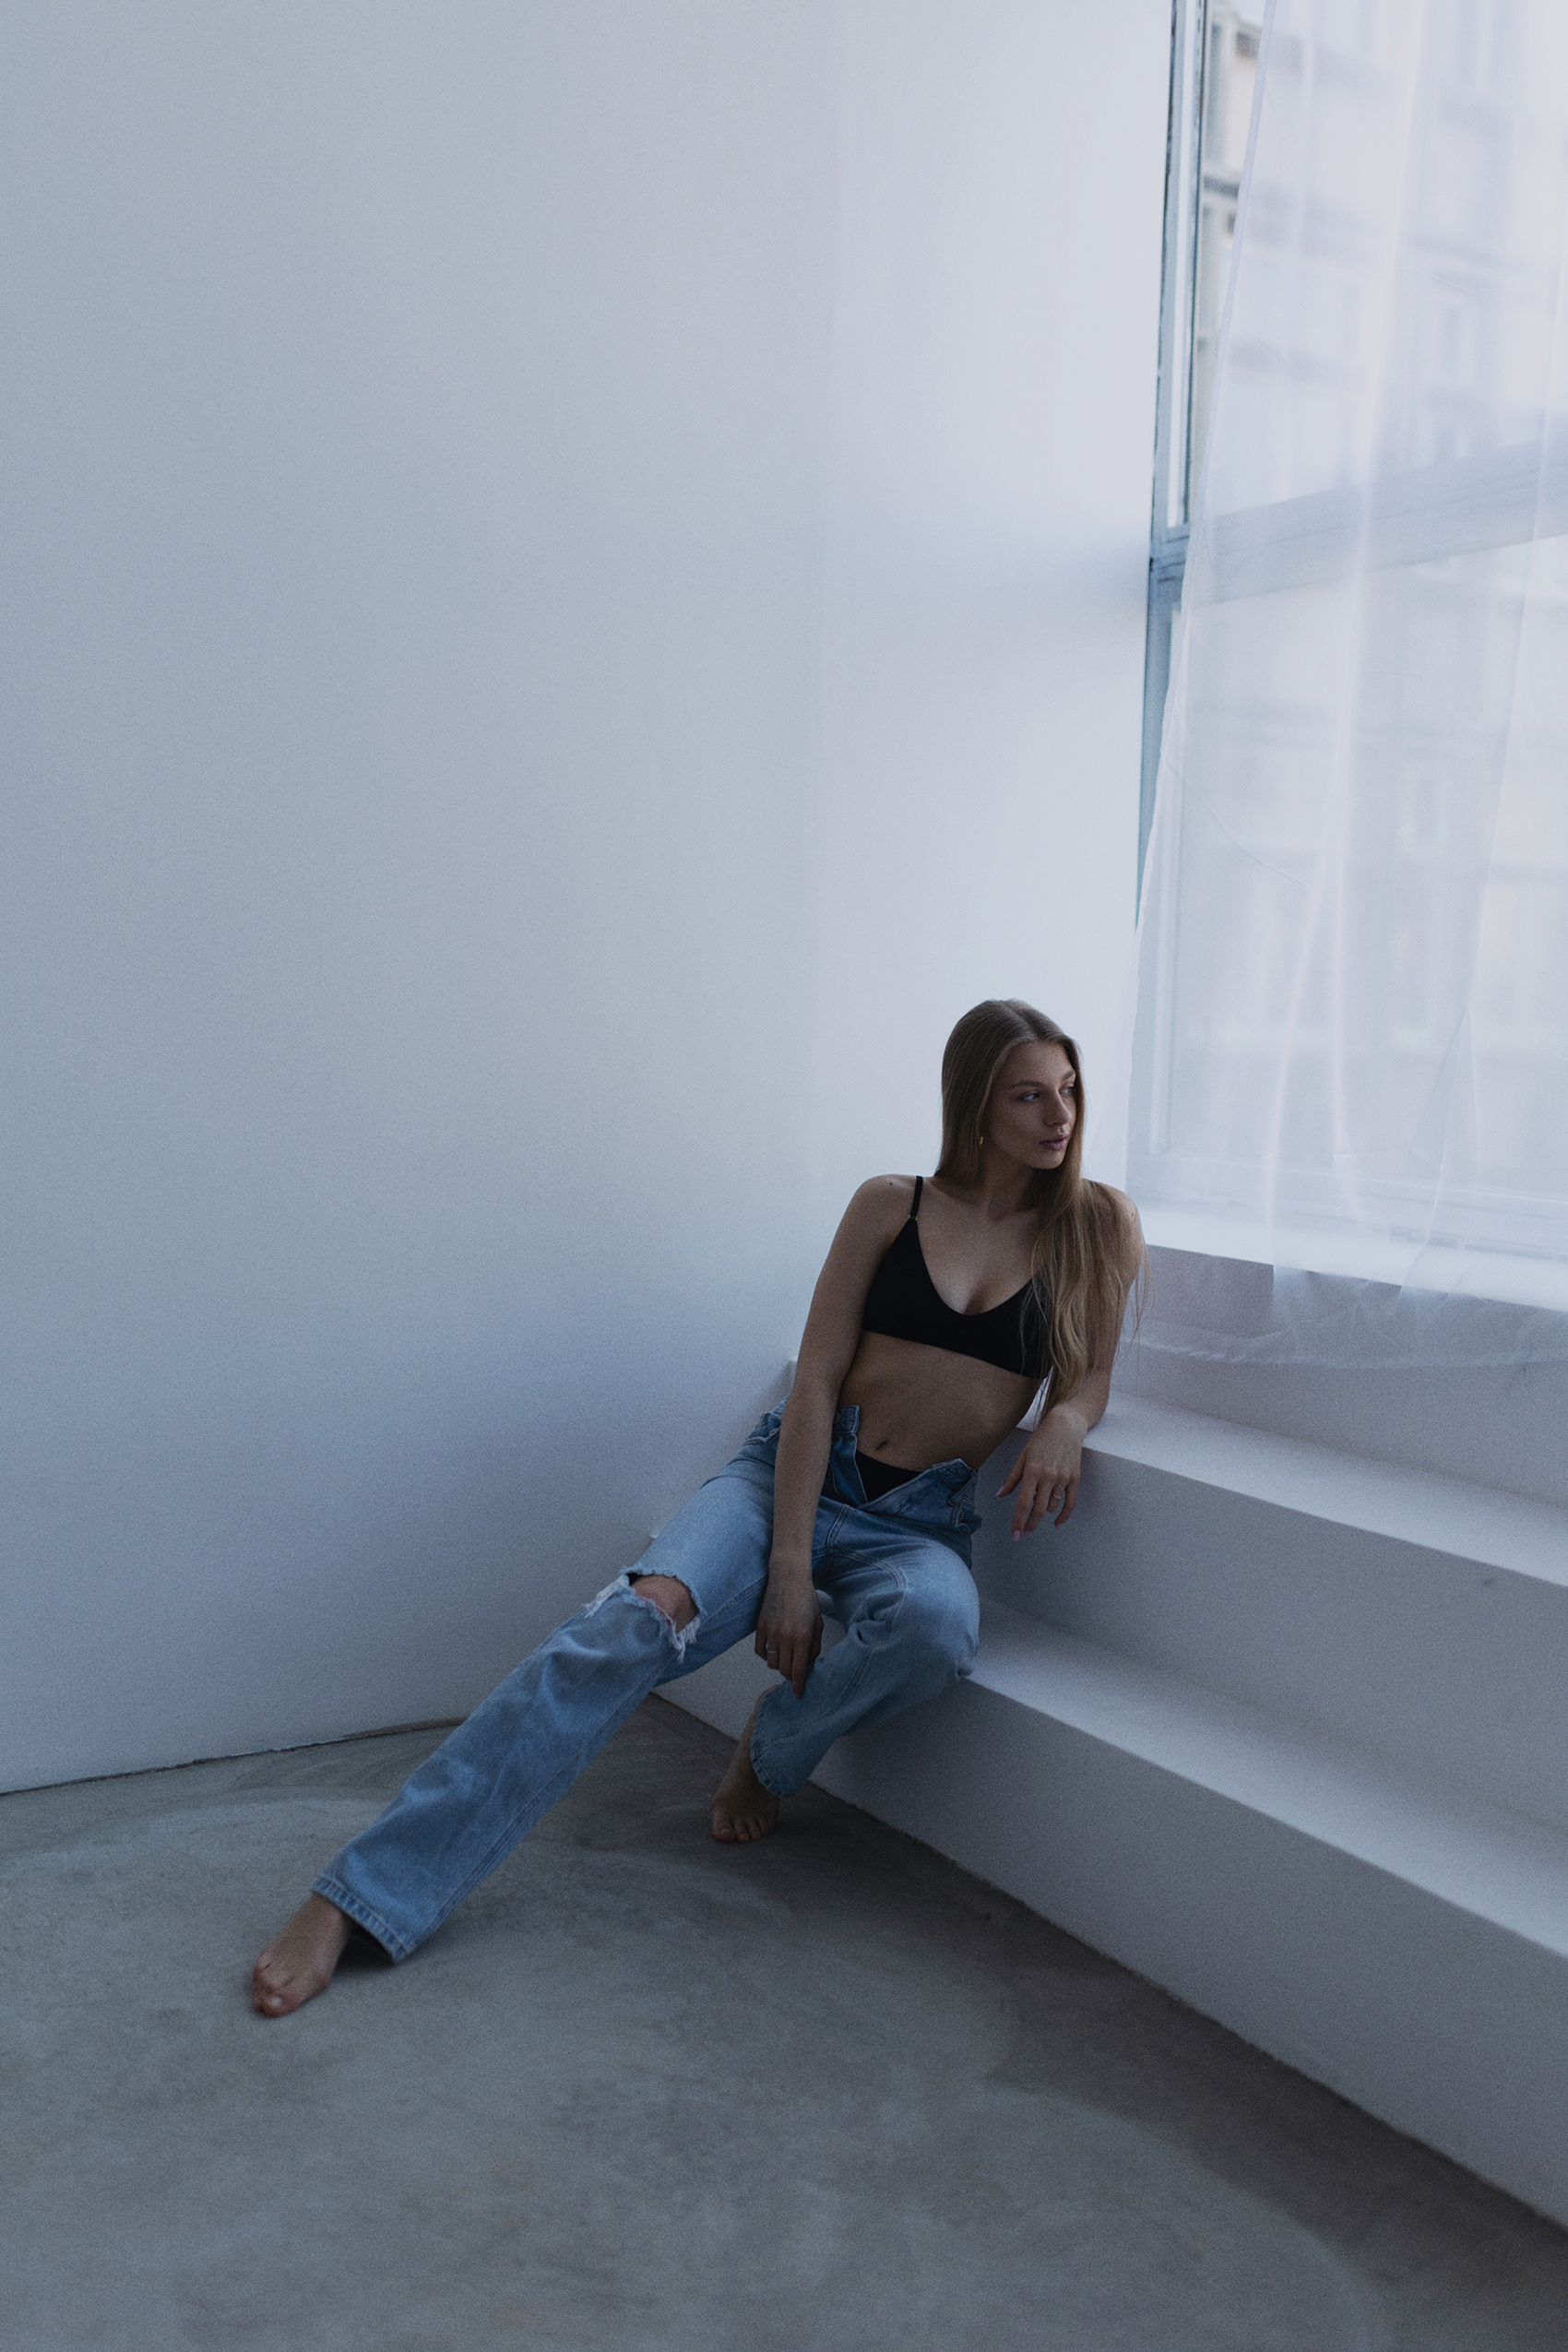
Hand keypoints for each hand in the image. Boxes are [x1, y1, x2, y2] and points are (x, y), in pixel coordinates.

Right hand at [754, 1570, 822, 1697]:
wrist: (788, 1578)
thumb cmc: (806, 1599)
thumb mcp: (817, 1624)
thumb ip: (814, 1647)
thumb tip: (809, 1665)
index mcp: (802, 1637)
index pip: (798, 1671)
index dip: (798, 1686)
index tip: (797, 1695)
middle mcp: (785, 1637)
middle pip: (783, 1670)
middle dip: (790, 1674)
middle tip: (795, 1670)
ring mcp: (771, 1631)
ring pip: (771, 1663)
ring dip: (778, 1664)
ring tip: (785, 1656)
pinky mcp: (760, 1626)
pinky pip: (760, 1651)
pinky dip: (766, 1655)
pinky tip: (774, 1649)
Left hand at [996, 1407, 1086, 1537]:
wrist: (1066, 1426)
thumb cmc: (1042, 1439)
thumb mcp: (1023, 1456)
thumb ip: (1012, 1477)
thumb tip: (1001, 1494)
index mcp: (1032, 1471)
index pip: (1023, 1503)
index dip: (1018, 1521)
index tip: (1014, 1534)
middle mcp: (1049, 1476)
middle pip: (1039, 1510)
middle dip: (1030, 1525)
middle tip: (1023, 1533)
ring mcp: (1063, 1478)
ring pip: (1053, 1507)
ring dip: (1044, 1514)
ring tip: (1036, 1512)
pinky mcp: (1075, 1478)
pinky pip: (1070, 1503)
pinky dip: (1064, 1515)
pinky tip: (1057, 1523)